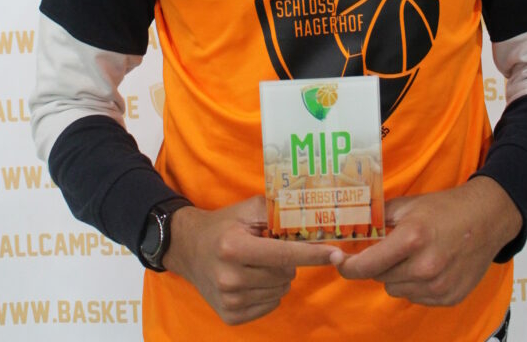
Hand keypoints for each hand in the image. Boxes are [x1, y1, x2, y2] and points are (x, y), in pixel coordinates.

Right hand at [163, 195, 338, 324]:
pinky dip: (269, 291)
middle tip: (269, 248)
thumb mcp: (247, 210)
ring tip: (258, 263)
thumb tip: (311, 218)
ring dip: (278, 276)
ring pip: (281, 290)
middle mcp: (230, 277)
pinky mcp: (230, 316)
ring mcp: (229, 300)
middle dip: (288, 260)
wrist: (189, 248)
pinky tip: (253, 278)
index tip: (336, 255)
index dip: (312, 254)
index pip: (283, 253)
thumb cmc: (224, 225)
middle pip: (286, 273)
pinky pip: (270, 304)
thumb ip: (278, 210)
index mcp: (234, 247)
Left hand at [331, 177, 521, 305]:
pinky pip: (416, 297)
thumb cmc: (444, 208)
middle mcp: (424, 267)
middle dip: (376, 263)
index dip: (347, 267)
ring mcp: (438, 287)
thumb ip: (379, 218)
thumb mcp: (408, 205)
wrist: (486, 219)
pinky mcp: (449, 298)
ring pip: (396, 289)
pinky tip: (427, 266)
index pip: (367, 265)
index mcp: (411, 239)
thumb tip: (353, 228)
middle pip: (379, 277)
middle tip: (388, 247)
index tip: (338, 262)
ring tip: (412, 255)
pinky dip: (414, 285)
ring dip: (396, 275)